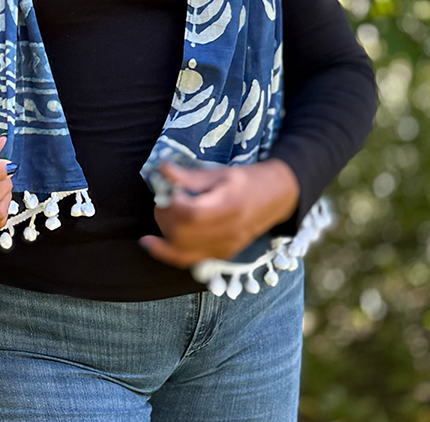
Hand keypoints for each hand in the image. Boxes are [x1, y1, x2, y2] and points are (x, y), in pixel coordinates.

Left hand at [138, 158, 300, 267]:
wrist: (275, 198)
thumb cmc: (248, 180)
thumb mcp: (220, 172)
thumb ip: (190, 176)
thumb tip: (162, 169)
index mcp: (228, 207)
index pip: (191, 213)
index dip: (172, 203)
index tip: (168, 189)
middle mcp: (227, 233)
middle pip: (183, 235)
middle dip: (164, 217)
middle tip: (163, 199)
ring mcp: (225, 249)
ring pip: (182, 252)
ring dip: (164, 234)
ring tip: (162, 214)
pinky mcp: (221, 256)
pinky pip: (189, 260)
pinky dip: (168, 252)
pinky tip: (153, 243)